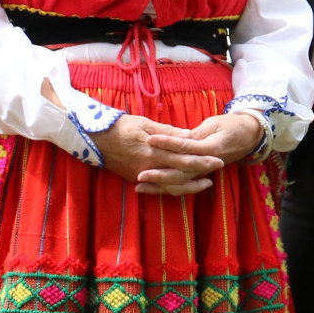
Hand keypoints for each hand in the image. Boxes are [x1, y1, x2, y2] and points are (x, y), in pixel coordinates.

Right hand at [91, 115, 224, 196]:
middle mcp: (150, 167)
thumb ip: (169, 133)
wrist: (94, 139)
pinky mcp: (135, 178)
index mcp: (155, 152)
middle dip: (201, 173)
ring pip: (171, 186)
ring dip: (189, 186)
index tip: (218, 159)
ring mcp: (142, 175)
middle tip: (219, 169)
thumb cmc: (121, 126)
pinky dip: (172, 188)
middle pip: (181, 175)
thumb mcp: (146, 124)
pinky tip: (182, 186)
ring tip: (204, 183)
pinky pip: (158, 188)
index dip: (203, 160)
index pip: (185, 159)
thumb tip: (189, 136)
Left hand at [138, 113, 265, 194]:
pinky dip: (166, 189)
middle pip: (181, 172)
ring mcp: (204, 172)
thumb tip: (178, 138)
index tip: (149, 140)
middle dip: (159, 175)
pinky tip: (151, 189)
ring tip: (140, 186)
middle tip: (140, 174)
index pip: (186, 146)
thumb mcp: (214, 123)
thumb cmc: (231, 125)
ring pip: (180, 184)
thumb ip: (196, 133)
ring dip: (159, 187)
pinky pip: (183, 185)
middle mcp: (207, 163)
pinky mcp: (200, 175)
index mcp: (211, 148)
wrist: (249, 136)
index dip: (167, 143)